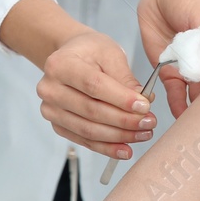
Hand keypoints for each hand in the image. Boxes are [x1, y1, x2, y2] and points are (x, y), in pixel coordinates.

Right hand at [35, 29, 156, 160]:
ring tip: (143, 134)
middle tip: (149, 122)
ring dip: (119, 136)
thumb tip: (144, 102)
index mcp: (60, 64)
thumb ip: (125, 78)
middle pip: (91, 111)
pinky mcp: (58, 125)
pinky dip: (107, 147)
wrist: (71, 56)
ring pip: (88, 130)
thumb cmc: (90, 51)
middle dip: (124, 120)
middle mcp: (50, 89)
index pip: (93, 85)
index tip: (144, 106)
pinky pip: (85, 140)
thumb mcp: (110, 53)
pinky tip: (125, 149)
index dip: (120, 99)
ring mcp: (51, 110)